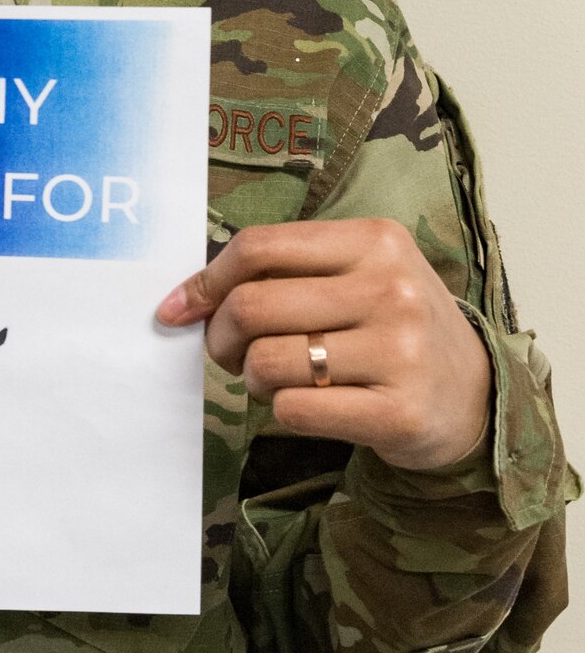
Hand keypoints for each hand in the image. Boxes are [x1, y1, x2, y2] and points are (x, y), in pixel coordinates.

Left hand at [155, 217, 491, 470]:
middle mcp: (391, 289)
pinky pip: (292, 410)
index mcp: (375, 241)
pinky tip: (310, 405)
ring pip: (266, 360)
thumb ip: (282, 271)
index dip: (205, 281)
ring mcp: (400, 351)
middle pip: (251, 306)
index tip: (179, 308)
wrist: (472, 394)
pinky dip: (282, 411)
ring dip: (252, 378)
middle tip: (230, 353)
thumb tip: (185, 299)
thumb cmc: (392, 326)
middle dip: (220, 337)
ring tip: (276, 379)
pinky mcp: (398, 412)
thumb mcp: (357, 274)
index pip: (258, 247)